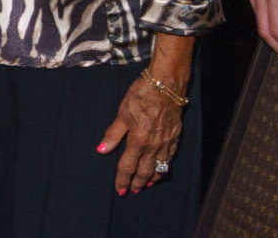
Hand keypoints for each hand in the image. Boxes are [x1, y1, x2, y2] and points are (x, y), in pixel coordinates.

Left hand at [97, 72, 186, 194]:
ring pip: (159, 169)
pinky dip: (164, 168)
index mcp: (138, 141)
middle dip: (137, 184)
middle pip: (144, 172)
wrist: (165, 86)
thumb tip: (102, 150)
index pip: (127, 166)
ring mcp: (166, 144)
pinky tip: (161, 170)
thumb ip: (113, 134)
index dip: (122, 180)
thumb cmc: (141, 96)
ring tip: (146, 185)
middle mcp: (153, 146)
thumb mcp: (122, 113)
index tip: (119, 189)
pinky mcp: (175, 138)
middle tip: (132, 191)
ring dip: (152, 179)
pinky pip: (170, 159)